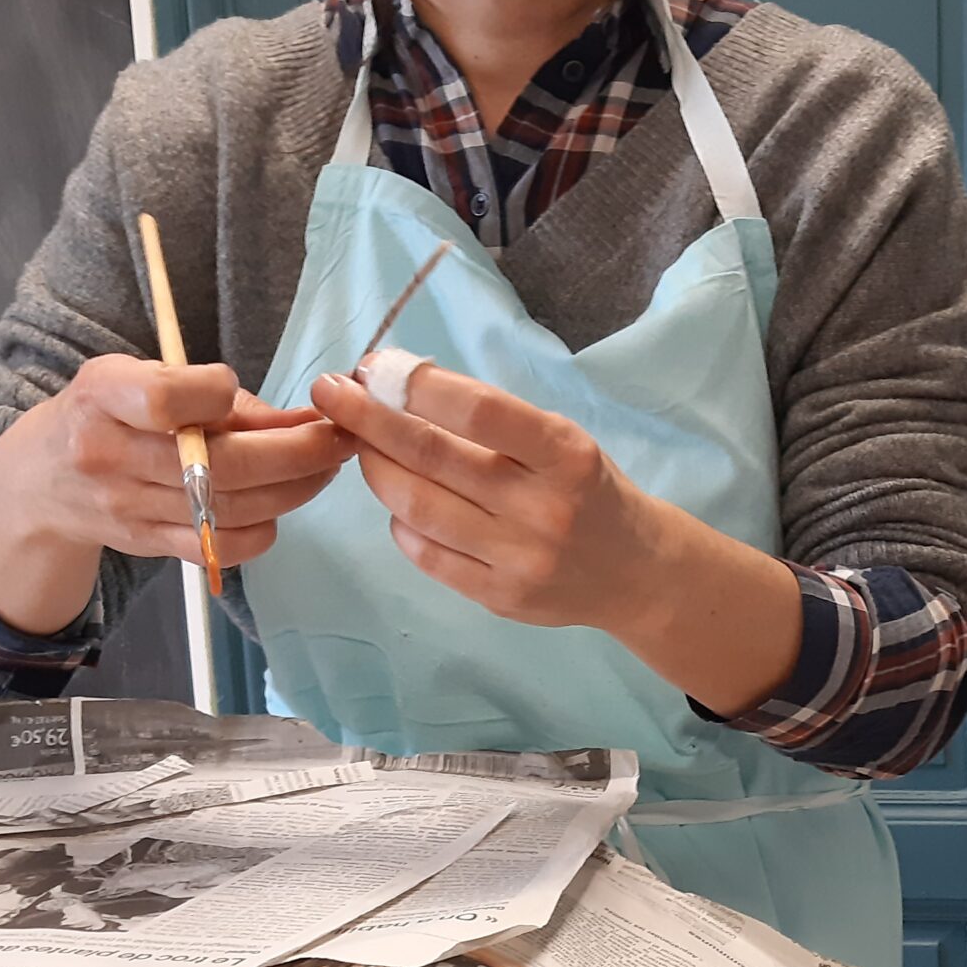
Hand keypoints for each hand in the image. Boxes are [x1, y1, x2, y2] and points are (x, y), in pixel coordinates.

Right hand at [0, 354, 354, 632]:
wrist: (42, 480)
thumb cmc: (107, 414)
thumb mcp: (140, 379)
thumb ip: (214, 397)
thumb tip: (302, 418)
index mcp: (103, 396)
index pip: (167, 399)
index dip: (217, 393)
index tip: (236, 389)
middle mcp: (110, 455)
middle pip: (222, 464)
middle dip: (297, 452)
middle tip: (340, 438)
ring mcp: (128, 507)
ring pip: (232, 508)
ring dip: (295, 488)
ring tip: (326, 466)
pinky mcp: (148, 545)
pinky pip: (220, 547)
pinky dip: (263, 530)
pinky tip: (280, 505)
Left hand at [311, 358, 658, 631]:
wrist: (635, 572)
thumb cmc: (588, 490)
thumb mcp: (561, 441)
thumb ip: (492, 422)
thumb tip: (396, 385)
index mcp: (565, 455)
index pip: (476, 409)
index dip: (413, 384)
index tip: (372, 367)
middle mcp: (543, 508)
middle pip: (431, 457)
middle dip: (367, 419)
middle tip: (331, 394)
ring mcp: (520, 559)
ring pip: (416, 507)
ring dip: (374, 469)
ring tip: (361, 447)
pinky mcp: (501, 598)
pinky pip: (425, 553)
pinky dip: (400, 520)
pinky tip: (401, 502)